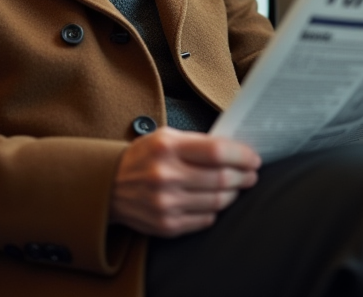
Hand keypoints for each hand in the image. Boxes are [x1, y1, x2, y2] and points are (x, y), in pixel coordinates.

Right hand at [110, 127, 260, 237]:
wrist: (108, 186)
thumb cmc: (143, 157)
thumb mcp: (165, 137)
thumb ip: (197, 142)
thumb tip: (235, 151)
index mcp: (167, 148)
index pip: (217, 152)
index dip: (242, 156)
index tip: (254, 158)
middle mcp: (166, 176)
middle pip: (221, 179)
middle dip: (243, 177)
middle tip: (251, 174)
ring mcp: (166, 204)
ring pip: (217, 202)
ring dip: (233, 194)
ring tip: (236, 187)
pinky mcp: (167, 225)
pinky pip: (205, 220)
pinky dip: (215, 210)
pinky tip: (215, 201)